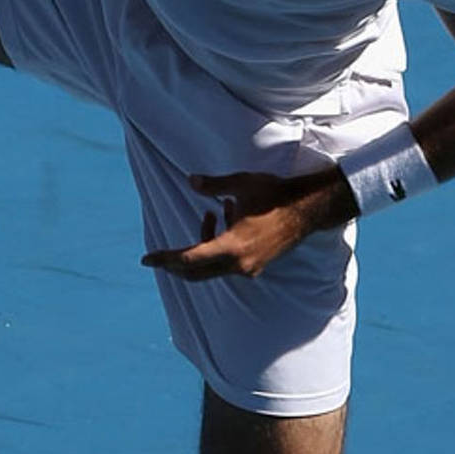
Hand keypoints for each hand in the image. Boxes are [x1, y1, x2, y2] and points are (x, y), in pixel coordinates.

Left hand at [140, 172, 335, 280]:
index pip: (189, 259)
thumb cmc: (275, 194)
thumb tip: (191, 181)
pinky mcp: (256, 266)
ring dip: (202, 245)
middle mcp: (239, 264)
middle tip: (159, 254)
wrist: (308, 210)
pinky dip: (218, 245)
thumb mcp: (242, 184)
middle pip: (196, 272)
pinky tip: (226, 217)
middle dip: (175, 263)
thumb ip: (213, 185)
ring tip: (211, 213)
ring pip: (212, 266)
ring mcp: (249, 268)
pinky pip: (227, 262)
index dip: (165, 259)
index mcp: (232, 246)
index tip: (146, 259)